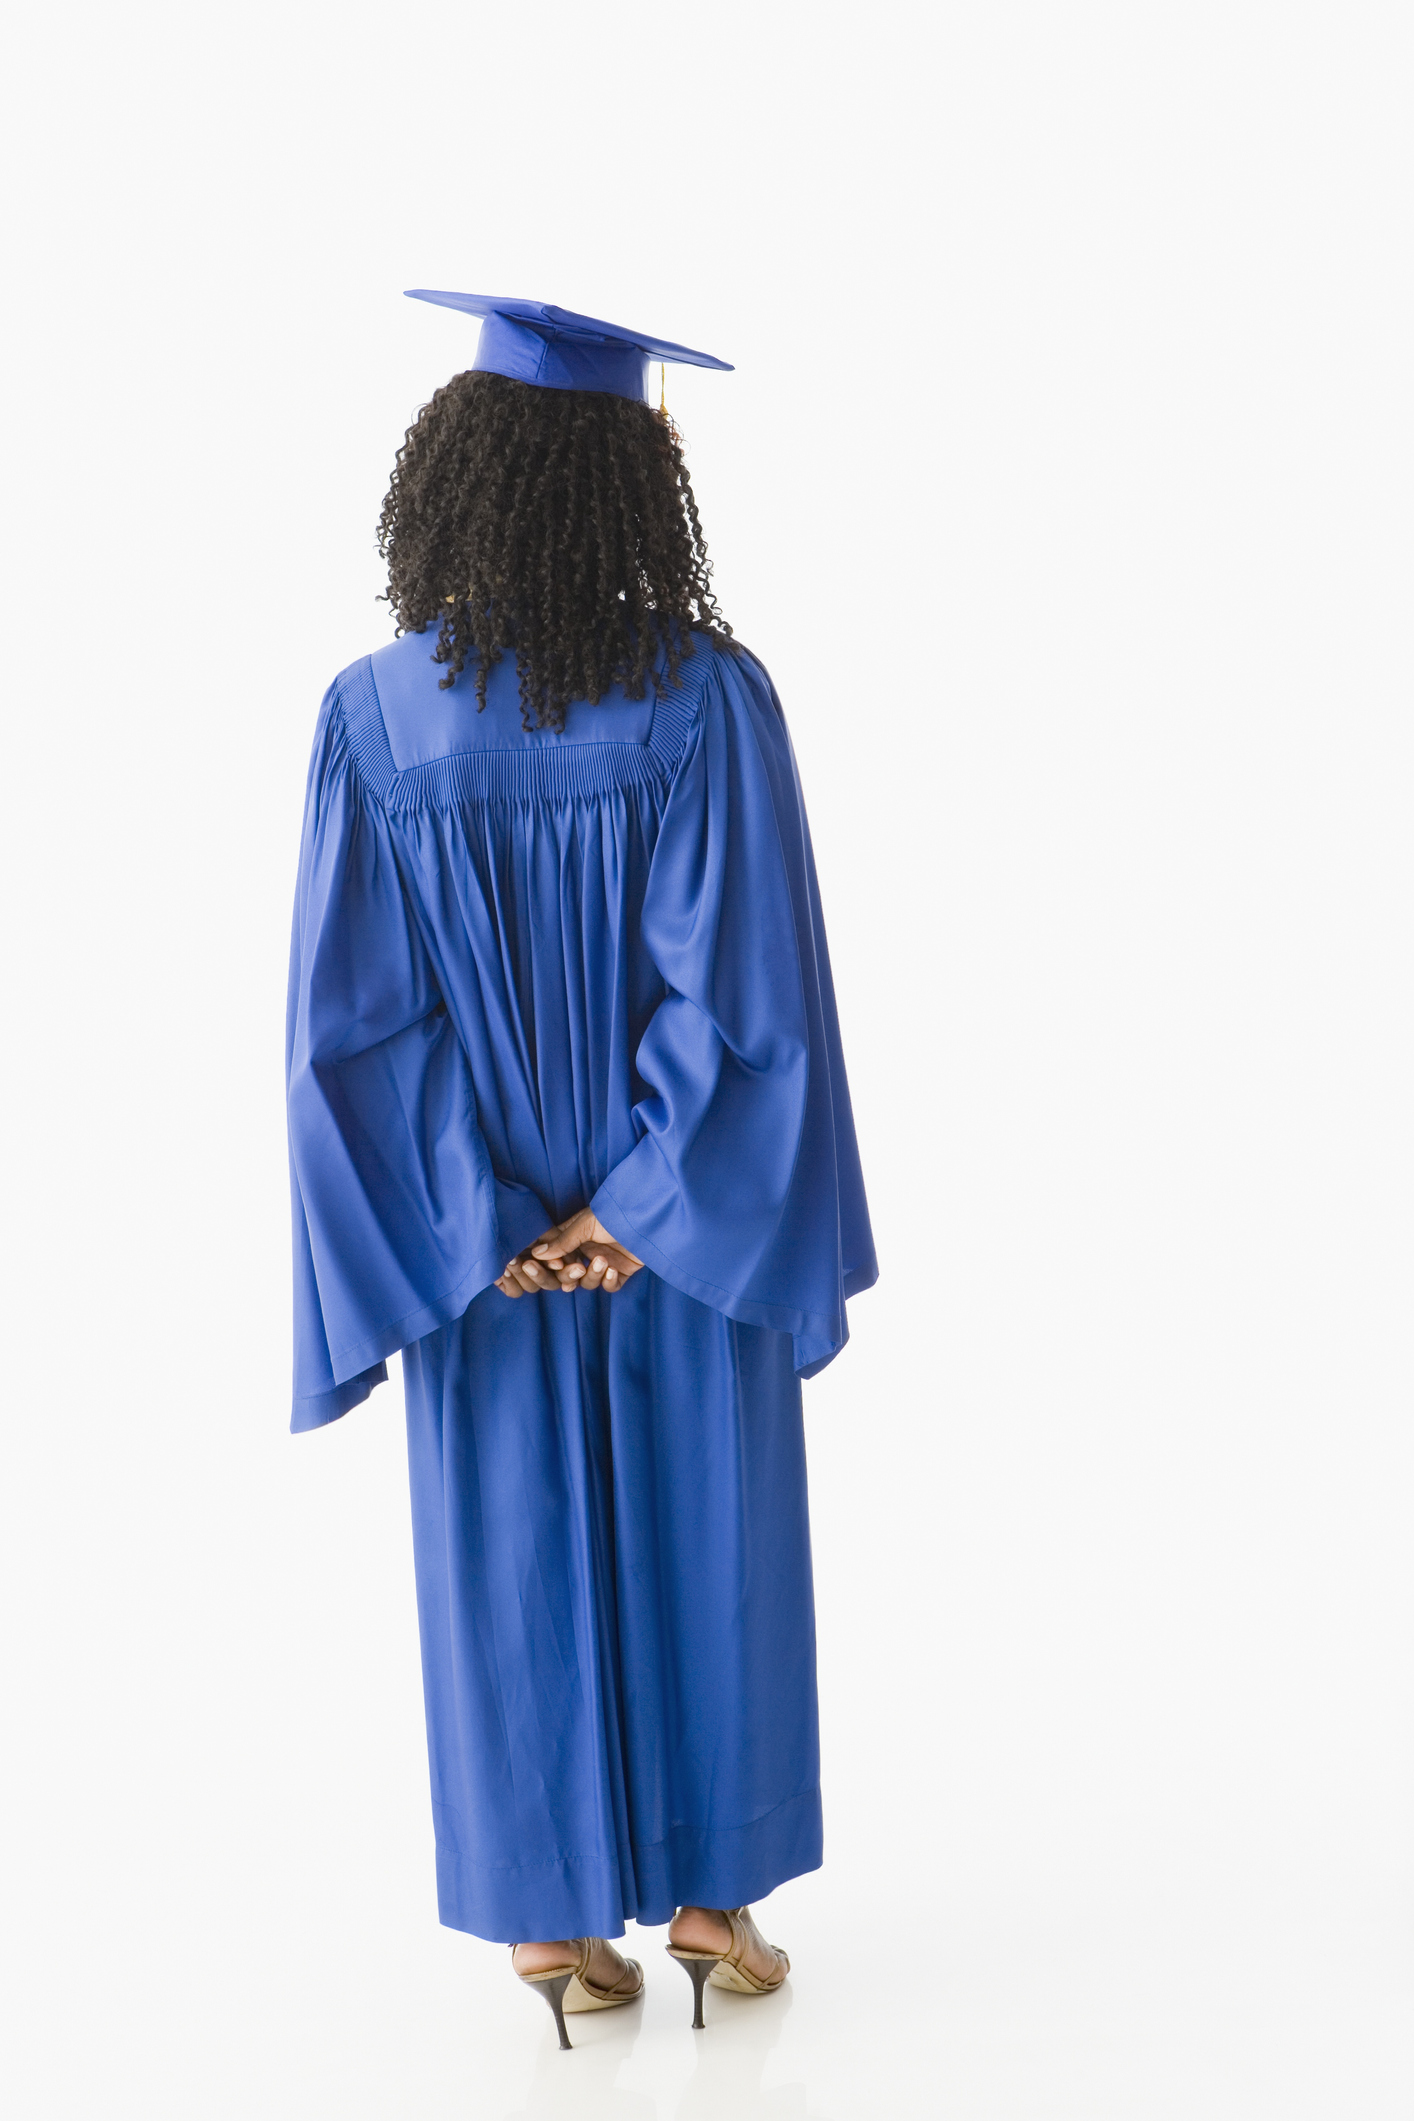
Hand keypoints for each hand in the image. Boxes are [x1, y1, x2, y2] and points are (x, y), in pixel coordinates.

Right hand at [494, 1209, 643, 1298]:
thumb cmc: (615, 1214)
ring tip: (603, 1262)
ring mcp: (604, 1261)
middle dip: (569, 1274)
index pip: (554, 1254)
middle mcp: (587, 1250)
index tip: (552, 1263)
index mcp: (575, 1236)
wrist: (649, 1218)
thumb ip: (562, 1241)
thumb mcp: (585, 1225)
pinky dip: (609, 1282)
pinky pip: (609, 1286)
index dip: (550, 1263)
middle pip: (568, 1273)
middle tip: (577, 1268)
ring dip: (593, 1275)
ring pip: (587, 1282)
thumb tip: (536, 1253)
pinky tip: (613, 1271)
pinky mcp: (621, 1272)